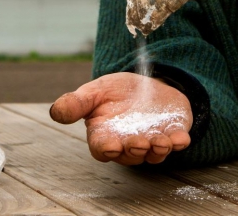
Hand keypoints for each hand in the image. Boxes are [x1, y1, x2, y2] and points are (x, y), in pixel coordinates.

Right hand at [49, 72, 191, 165]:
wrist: (145, 84)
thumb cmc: (114, 92)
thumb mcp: (94, 92)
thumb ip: (76, 103)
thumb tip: (55, 112)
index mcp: (105, 136)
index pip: (103, 149)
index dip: (107, 149)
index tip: (112, 145)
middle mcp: (128, 144)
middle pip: (130, 154)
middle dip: (135, 150)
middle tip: (139, 143)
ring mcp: (152, 140)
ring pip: (154, 153)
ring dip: (158, 150)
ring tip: (161, 142)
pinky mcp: (172, 133)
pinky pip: (176, 142)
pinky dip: (179, 142)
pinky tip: (182, 139)